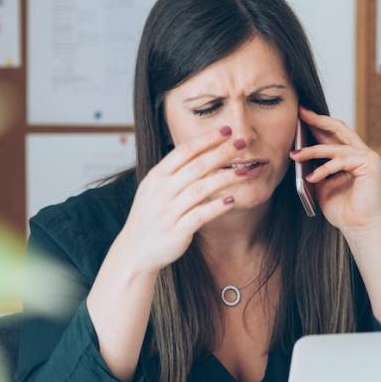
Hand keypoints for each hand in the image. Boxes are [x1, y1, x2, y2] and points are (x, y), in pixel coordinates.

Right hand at [117, 126, 242, 274]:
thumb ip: (174, 172)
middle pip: (196, 166)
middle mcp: (161, 192)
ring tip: (245, 171)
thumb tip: (200, 150)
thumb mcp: (154, 189)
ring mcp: (168, 212)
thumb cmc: (150, 216)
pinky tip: (233, 200)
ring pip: (201, 189)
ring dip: (225, 178)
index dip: (207, 140)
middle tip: (243, 143)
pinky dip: (217, 206)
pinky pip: (200, 215)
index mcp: (156, 177)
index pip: (183, 152)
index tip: (226, 131)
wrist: (135, 251)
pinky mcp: (176, 231)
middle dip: (221, 153)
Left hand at [292, 107, 380, 235]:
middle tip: (299, 113)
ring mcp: (367, 157)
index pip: (333, 133)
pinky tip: (311, 177)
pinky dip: (324, 168)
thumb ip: (315, 168)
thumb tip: (298, 153)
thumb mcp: (321, 184)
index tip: (299, 114)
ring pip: (335, 146)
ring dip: (312, 150)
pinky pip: (341, 160)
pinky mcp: (369, 164)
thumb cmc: (342, 209)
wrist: (359, 228)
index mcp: (350, 156)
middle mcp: (361, 153)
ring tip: (295, 154)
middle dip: (317, 120)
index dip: (316, 123)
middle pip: (338, 128)